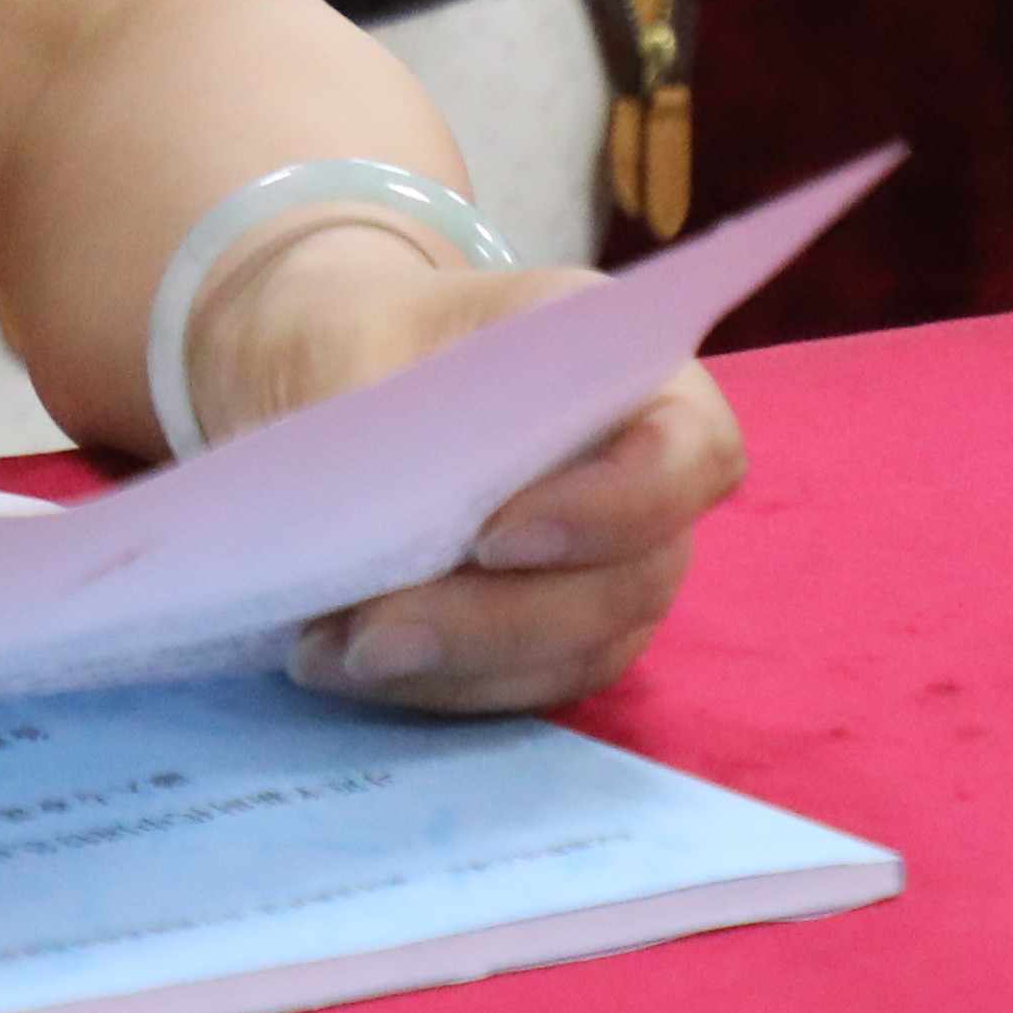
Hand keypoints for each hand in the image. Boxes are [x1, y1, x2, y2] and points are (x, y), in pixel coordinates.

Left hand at [200, 227, 742, 715]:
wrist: (320, 370)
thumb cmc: (351, 329)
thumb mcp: (342, 338)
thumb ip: (383, 425)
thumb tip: (385, 526)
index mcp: (618, 366)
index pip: (693, 450)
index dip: (616, 509)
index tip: (492, 540)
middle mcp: (641, 473)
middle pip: (634, 577)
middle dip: (502, 619)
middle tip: (377, 635)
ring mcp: (610, 561)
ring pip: (582, 646)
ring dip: (461, 665)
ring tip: (335, 653)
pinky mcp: (559, 629)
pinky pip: (529, 682)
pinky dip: (441, 683)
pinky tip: (342, 663)